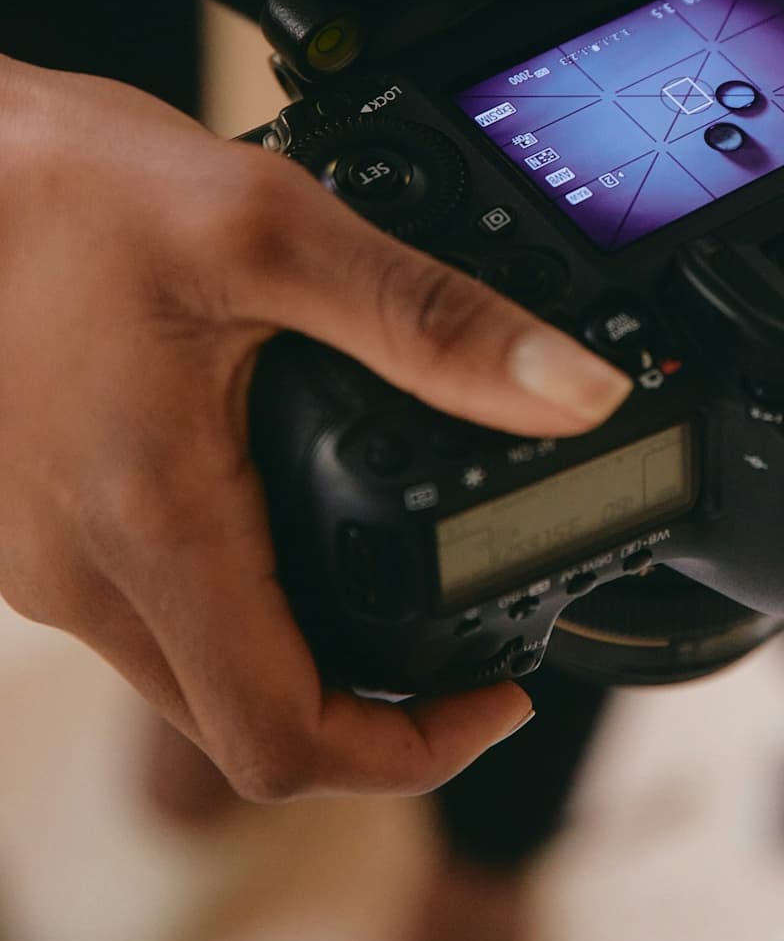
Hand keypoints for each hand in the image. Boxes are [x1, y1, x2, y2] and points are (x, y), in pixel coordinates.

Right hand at [0, 59, 630, 797]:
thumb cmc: (56, 189)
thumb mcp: (268, 228)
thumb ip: (429, 319)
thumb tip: (573, 392)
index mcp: (149, 526)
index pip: (282, 743)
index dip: (414, 752)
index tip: (497, 694)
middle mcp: (81, 571)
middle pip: (245, 725)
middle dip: (374, 712)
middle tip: (466, 640)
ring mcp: (43, 556)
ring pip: (194, 673)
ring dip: (303, 657)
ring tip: (398, 572)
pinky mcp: (30, 521)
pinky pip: (149, 608)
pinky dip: (238, 598)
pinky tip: (286, 512)